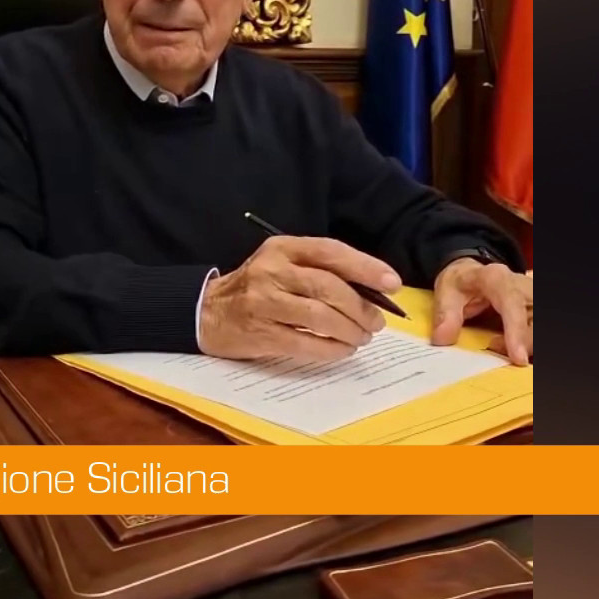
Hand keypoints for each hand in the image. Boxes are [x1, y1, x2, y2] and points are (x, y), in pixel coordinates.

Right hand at [198, 236, 398, 361]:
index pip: (330, 252)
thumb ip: (318, 271)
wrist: (206, 312)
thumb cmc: (256, 288)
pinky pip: (305, 342)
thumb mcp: (281, 265)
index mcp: (282, 248)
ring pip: (320, 316)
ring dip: (350, 330)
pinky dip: (331, 349)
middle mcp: (272, 270)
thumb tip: (371, 291)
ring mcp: (263, 302)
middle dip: (361, 308)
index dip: (365, 267)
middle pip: (329, 287)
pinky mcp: (259, 333)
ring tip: (362, 338)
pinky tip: (342, 351)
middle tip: (377, 322)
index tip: (392, 283)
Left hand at [433, 259, 532, 365]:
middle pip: (534, 319)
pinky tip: (512, 346)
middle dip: (523, 342)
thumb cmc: (463, 284)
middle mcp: (521, 285)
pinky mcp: (534, 310)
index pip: (513, 302)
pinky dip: (528, 344)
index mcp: (497, 278)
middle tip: (495, 347)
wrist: (471, 275)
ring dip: (525, 345)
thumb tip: (444, 339)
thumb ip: (445, 315)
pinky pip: (537, 332)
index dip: (517, 331)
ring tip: (499, 344)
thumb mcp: (446, 292)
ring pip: (539, 329)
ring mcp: (532, 298)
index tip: (518, 357)